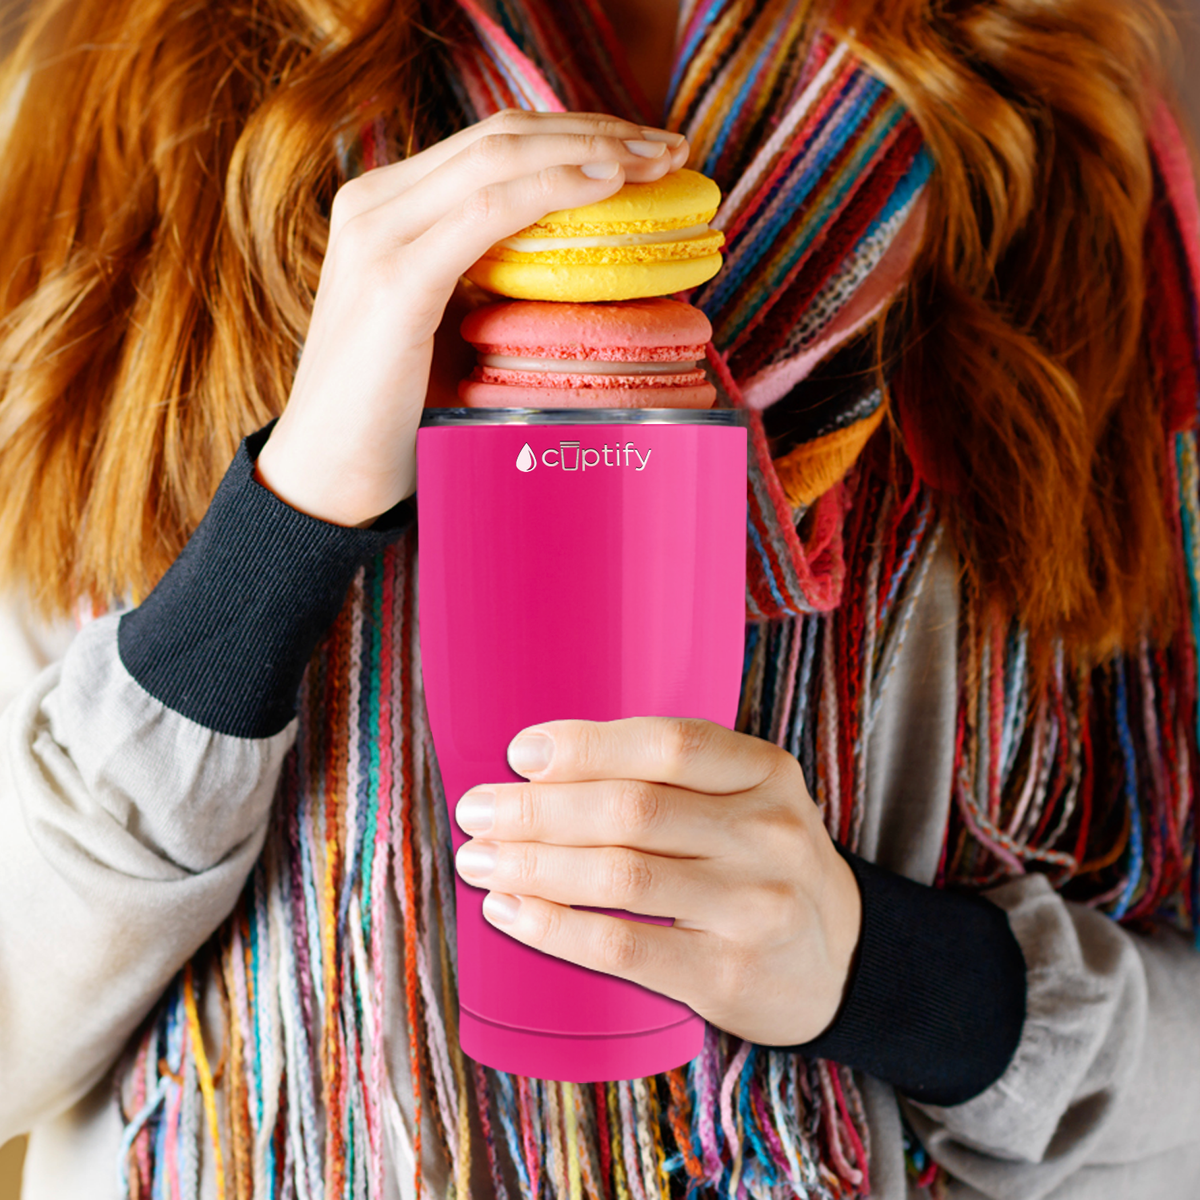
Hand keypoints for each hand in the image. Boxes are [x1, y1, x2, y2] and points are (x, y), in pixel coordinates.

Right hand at [254, 110, 688, 526]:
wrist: (329, 476)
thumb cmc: (394, 413)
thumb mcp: (446, 326)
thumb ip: (489, 281)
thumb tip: (575, 267)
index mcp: (386, 208)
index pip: (492, 144)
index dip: (573, 133)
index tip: (642, 148)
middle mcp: (375, 204)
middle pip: (503, 136)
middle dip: (596, 130)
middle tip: (668, 147)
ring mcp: (378, 236)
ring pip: (500, 158)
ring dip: (590, 150)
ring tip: (658, 161)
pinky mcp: (394, 281)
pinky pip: (487, 214)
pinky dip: (552, 190)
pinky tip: (606, 186)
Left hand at [453, 717, 862, 1045]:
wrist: (840, 958)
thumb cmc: (760, 862)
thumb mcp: (744, 798)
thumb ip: (669, 776)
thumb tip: (539, 767)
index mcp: (766, 772)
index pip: (669, 744)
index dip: (586, 745)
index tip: (520, 752)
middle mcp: (768, 833)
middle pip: (632, 810)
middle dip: (538, 809)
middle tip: (476, 810)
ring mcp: (754, 907)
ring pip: (620, 876)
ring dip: (534, 865)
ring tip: (478, 860)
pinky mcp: (728, 974)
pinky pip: (624, 947)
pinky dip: (555, 927)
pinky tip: (511, 911)